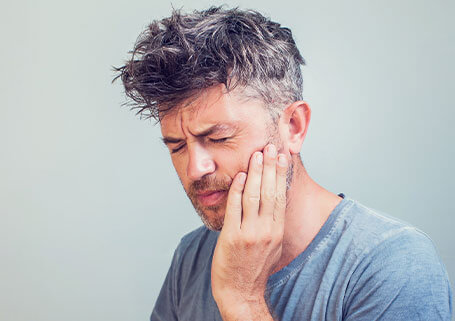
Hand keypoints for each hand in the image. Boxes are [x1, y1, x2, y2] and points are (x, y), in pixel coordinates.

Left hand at [211, 144, 287, 319]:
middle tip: (270, 146)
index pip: (281, 195)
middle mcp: (266, 230)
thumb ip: (273, 223)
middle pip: (269, 191)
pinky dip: (237, 190)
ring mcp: (249, 233)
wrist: (240, 292)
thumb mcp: (272, 245)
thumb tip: (273, 201)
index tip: (281, 156)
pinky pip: (235, 208)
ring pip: (253, 196)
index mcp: (277, 231)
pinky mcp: (232, 237)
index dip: (280, 174)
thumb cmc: (255, 267)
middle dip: (270, 166)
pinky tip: (238, 175)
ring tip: (256, 155)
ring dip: (254, 173)